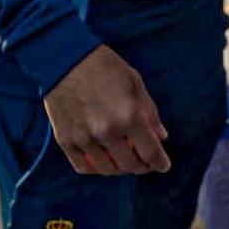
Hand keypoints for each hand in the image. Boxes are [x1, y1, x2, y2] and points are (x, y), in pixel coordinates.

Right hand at [42, 44, 170, 176]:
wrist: (65, 58)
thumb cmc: (103, 66)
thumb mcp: (134, 82)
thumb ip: (150, 112)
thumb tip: (161, 136)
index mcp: (128, 116)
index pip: (150, 152)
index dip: (160, 163)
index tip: (163, 165)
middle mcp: (107, 132)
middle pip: (130, 165)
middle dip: (142, 166)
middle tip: (145, 162)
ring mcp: (84, 138)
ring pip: (107, 170)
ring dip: (119, 169)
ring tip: (123, 160)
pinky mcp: (66, 140)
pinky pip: (82, 167)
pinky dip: (95, 168)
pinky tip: (102, 160)